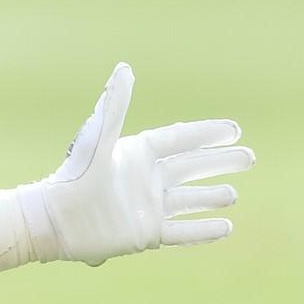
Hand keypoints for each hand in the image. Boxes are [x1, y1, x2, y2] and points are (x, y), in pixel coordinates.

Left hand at [20, 63, 254, 265]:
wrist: (53, 222)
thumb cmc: (73, 177)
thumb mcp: (98, 139)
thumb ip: (114, 105)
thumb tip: (125, 68)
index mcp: (138, 155)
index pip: (180, 140)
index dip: (207, 134)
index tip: (234, 130)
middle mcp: (146, 180)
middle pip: (191, 169)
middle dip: (219, 163)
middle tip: (249, 158)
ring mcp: (147, 208)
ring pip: (189, 201)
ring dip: (212, 197)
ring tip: (233, 194)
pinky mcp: (145, 235)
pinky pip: (182, 233)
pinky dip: (204, 231)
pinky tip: (226, 228)